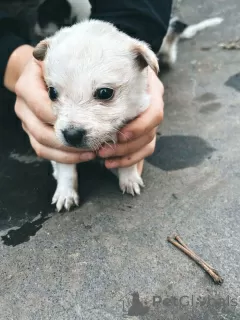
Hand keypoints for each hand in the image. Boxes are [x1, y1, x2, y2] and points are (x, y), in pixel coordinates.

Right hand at [13, 47, 95, 163]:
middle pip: (42, 132)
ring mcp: (26, 120)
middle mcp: (23, 104)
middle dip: (69, 142)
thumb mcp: (66, 57)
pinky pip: (42, 151)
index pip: (43, 108)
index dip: (65, 120)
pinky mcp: (32, 132)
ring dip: (68, 153)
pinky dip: (62, 157)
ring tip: (91, 152)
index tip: (87, 125)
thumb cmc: (59, 64)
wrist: (41, 72)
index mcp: (28, 84)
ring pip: (42, 145)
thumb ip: (80, 64)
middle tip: (93, 143)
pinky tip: (81, 156)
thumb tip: (129, 57)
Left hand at [98, 68, 163, 173]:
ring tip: (104, 158)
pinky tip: (112, 164)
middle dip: (126, 146)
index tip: (120, 135)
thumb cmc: (114, 69)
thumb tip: (100, 85)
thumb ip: (109, 81)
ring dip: (125, 156)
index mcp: (152, 91)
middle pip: (150, 134)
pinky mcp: (143, 133)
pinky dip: (128, 160)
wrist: (122, 67)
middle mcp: (154, 107)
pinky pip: (142, 152)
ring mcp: (150, 121)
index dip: (139, 127)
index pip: (154, 114)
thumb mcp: (115, 71)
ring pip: (147, 145)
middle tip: (103, 151)